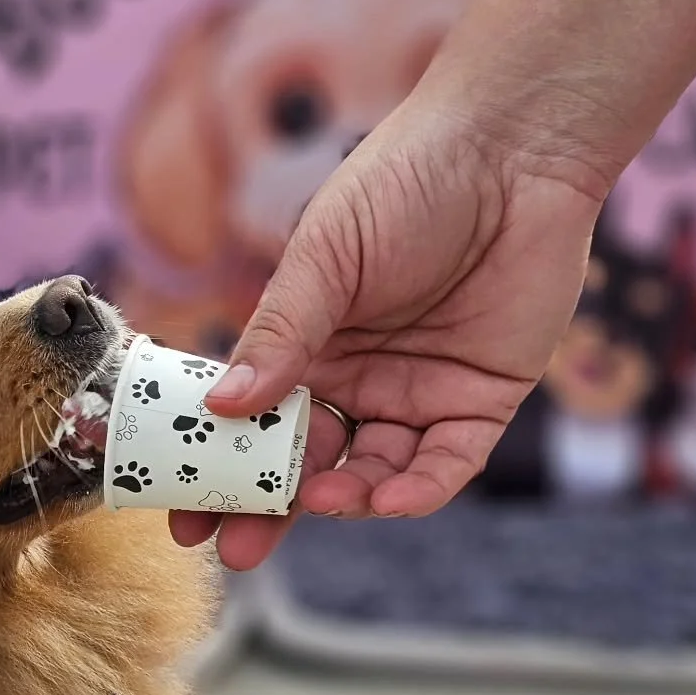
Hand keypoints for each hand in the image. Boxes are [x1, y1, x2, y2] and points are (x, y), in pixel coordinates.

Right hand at [170, 96, 606, 569]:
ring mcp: (416, 394)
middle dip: (268, 510)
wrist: (514, 145)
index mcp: (306, 346)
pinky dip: (416, 490)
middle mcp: (355, 379)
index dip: (220, 471)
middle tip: (236, 549)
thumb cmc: (405, 181)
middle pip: (304, 463)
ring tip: (318, 500)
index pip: (254, 425)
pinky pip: (445, 466)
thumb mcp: (323, 258)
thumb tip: (220, 407)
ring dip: (343, 498)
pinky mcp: (480, 403)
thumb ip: (279, 336)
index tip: (182, 513)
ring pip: (371, 473)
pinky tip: (387, 497)